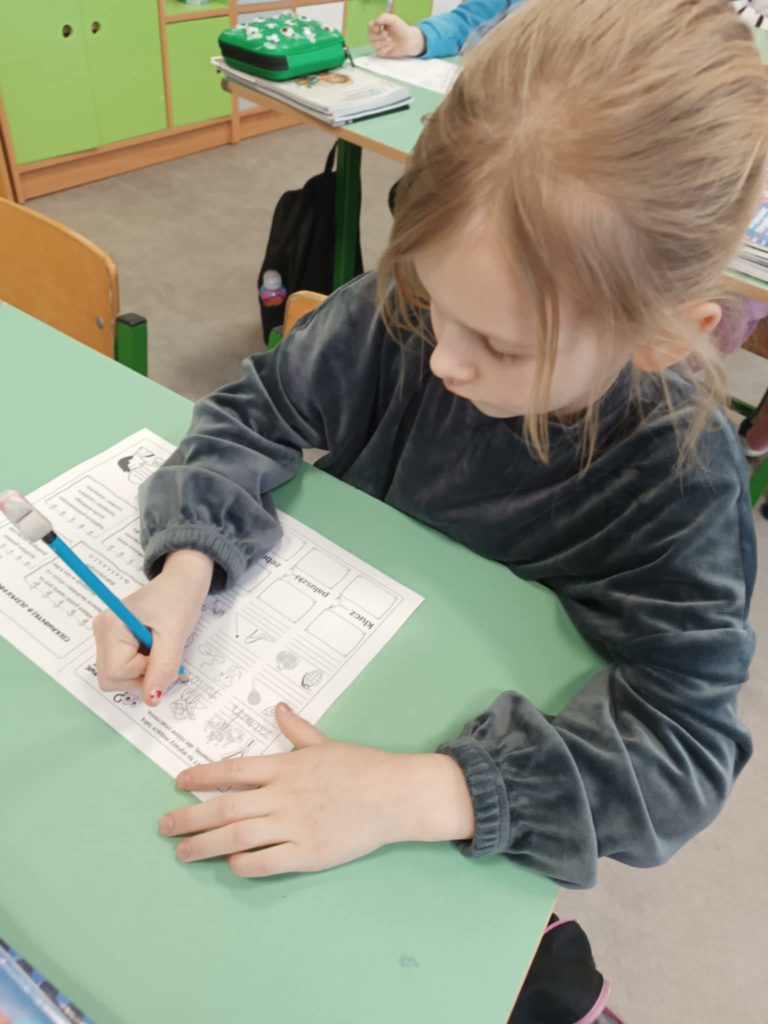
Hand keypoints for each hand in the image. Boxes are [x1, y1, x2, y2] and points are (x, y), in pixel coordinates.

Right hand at [93, 549, 212, 705]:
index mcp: (110, 626)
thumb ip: (163, 667)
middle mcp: (101, 631)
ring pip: (117, 676)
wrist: (183, 581)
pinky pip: (122, 667)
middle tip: (161, 652)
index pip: (115, 673)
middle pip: (111, 678)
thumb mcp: (175, 634)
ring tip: (158, 646)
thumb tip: (151, 700)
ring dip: (142, 671)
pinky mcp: (113, 640)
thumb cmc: (179, 600)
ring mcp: (105, 636)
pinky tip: (152, 647)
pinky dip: (140, 665)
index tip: (161, 651)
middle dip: (140, 675)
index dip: (142, 672)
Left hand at [159, 704, 474, 876]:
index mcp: (285, 766)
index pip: (232, 770)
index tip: (178, 783)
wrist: (395, 795)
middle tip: (164, 826)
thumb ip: (296, 730)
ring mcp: (293, 826)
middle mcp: (282, 795)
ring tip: (183, 852)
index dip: (201, 776)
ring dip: (204, 845)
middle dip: (189, 818)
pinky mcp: (307, 854)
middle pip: (223, 807)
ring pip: (236, 837)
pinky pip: (263, 861)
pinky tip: (230, 864)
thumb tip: (278, 708)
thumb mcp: (325, 743)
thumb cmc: (361, 766)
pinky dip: (242, 863)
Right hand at [367, 14, 425, 57]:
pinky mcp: (382, 52)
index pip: (369, 26)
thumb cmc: (401, 28)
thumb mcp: (393, 19)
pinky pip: (379, 52)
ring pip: (374, 45)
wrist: (409, 41)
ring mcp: (378, 44)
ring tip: (391, 40)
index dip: (372, 28)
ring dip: (383, 42)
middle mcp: (377, 35)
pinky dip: (386, 49)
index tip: (378, 28)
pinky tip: (392, 46)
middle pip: (370, 36)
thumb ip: (384, 17)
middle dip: (379, 36)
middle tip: (388, 35)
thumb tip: (375, 21)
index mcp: (378, 25)